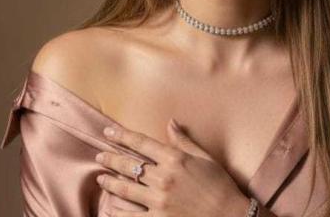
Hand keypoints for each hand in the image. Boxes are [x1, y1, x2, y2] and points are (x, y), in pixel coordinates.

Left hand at [96, 118, 250, 216]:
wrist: (230, 216)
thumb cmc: (220, 185)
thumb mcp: (205, 158)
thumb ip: (184, 141)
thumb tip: (170, 122)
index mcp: (175, 159)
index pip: (141, 143)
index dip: (122, 136)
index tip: (108, 131)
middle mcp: (164, 178)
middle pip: (129, 164)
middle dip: (111, 158)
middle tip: (100, 155)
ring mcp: (159, 201)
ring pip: (125, 189)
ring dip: (110, 182)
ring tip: (101, 178)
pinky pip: (130, 215)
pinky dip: (117, 211)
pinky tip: (109, 206)